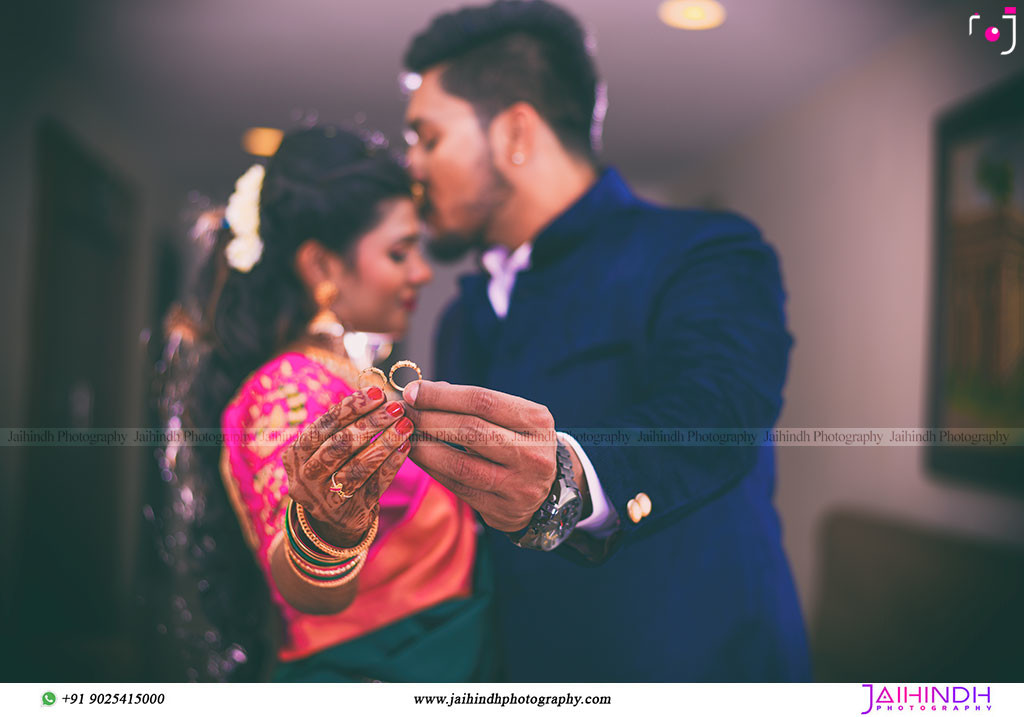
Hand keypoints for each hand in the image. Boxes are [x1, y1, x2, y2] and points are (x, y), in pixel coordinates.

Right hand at [282, 387, 413, 545]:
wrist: (333, 517)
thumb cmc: (334, 468)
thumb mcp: (325, 448)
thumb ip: (342, 425)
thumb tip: (377, 395)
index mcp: (295, 455)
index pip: (323, 426)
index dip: (352, 407)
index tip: (377, 393)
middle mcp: (305, 478)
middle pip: (339, 446)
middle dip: (371, 423)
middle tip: (396, 408)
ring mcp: (325, 499)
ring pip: (358, 468)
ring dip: (385, 443)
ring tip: (406, 425)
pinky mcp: (349, 514)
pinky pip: (374, 486)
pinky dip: (391, 465)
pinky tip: (405, 447)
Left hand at [403, 380, 577, 532]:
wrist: (547, 492)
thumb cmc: (519, 443)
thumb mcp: (512, 418)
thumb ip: (473, 404)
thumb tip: (422, 392)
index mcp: (536, 421)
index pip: (482, 401)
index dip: (442, 395)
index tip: (413, 391)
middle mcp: (532, 453)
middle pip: (470, 430)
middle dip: (429, 418)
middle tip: (403, 412)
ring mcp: (518, 485)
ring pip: (459, 463)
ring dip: (424, 447)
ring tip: (404, 435)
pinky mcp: (501, 510)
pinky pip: (456, 486)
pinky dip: (431, 468)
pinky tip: (416, 456)